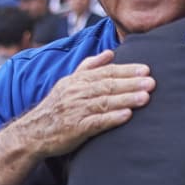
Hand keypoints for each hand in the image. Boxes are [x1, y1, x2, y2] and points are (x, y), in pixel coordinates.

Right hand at [14, 50, 153, 157]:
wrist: (32, 132)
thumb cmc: (55, 107)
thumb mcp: (68, 82)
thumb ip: (89, 67)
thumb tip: (110, 53)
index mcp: (77, 81)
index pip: (106, 72)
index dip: (127, 71)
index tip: (146, 70)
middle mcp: (76, 93)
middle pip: (107, 86)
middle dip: (131, 84)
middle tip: (151, 82)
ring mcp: (76, 110)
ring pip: (104, 102)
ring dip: (126, 99)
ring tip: (145, 98)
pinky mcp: (75, 128)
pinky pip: (96, 122)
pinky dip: (112, 118)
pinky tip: (126, 116)